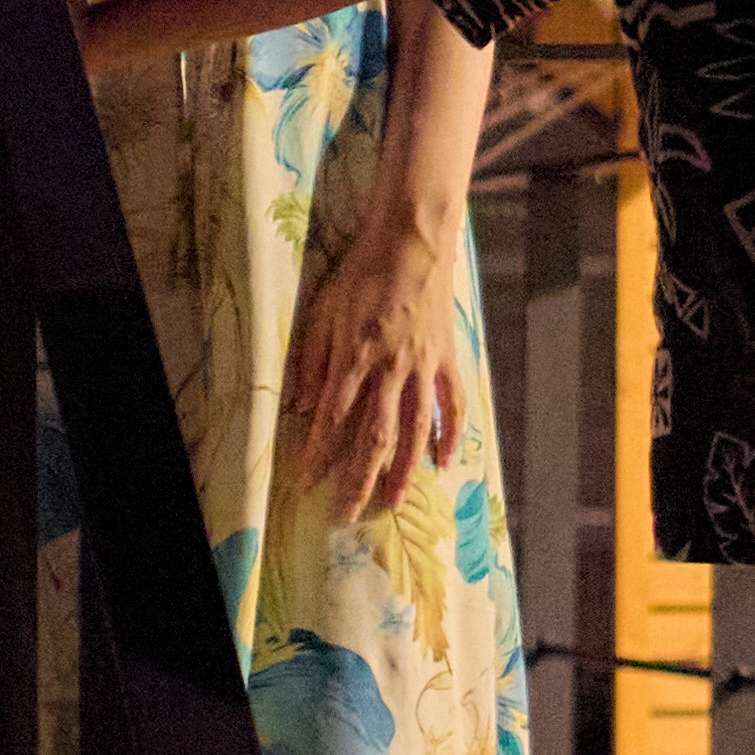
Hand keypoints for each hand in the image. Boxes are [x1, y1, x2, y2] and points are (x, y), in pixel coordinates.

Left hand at [274, 207, 471, 514]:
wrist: (412, 242)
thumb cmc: (362, 274)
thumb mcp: (325, 310)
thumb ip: (314, 360)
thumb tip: (304, 405)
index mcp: (355, 356)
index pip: (333, 418)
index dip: (319, 454)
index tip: (306, 482)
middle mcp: (389, 368)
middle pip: (374, 436)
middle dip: (358, 478)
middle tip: (347, 512)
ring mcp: (422, 366)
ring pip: (414, 430)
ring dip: (403, 470)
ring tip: (391, 502)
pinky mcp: (445, 358)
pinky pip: (451, 404)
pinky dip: (449, 434)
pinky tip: (443, 461)